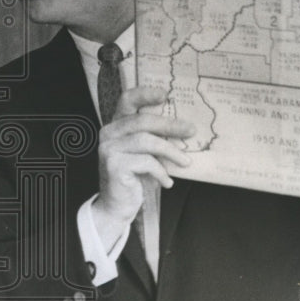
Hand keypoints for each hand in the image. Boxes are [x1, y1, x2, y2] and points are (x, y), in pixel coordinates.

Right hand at [93, 87, 194, 248]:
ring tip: (185, 162)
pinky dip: (160, 171)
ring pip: (146, 141)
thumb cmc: (134, 177)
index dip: (145, 94)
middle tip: (191, 131)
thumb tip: (185, 129)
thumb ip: (155, 139)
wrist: (116, 206)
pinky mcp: (113, 165)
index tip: (165, 95)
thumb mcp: (145, 154)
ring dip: (171, 151)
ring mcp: (109, 149)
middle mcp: (109, 134)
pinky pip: (145, 162)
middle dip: (170, 125)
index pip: (126, 100)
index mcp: (116, 126)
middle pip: (142, 121)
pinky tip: (167, 181)